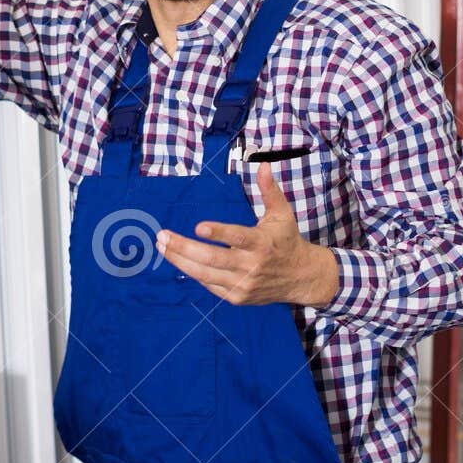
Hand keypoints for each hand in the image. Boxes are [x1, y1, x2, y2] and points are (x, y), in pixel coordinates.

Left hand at [156, 163, 339, 306]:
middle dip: (183, 248)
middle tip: (162, 236)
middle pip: (212, 259)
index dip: (218, 233)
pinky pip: (209, 284)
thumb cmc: (286, 240)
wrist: (300, 277)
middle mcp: (251, 266)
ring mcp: (243, 284)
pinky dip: (193, 272)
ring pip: (205, 274)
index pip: (238, 237)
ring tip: (162, 246)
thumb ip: (270, 190)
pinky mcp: (237, 297)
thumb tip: (262, 165)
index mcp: (262, 243)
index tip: (198, 227)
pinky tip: (178, 259)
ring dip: (180, 260)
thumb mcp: (282, 214)